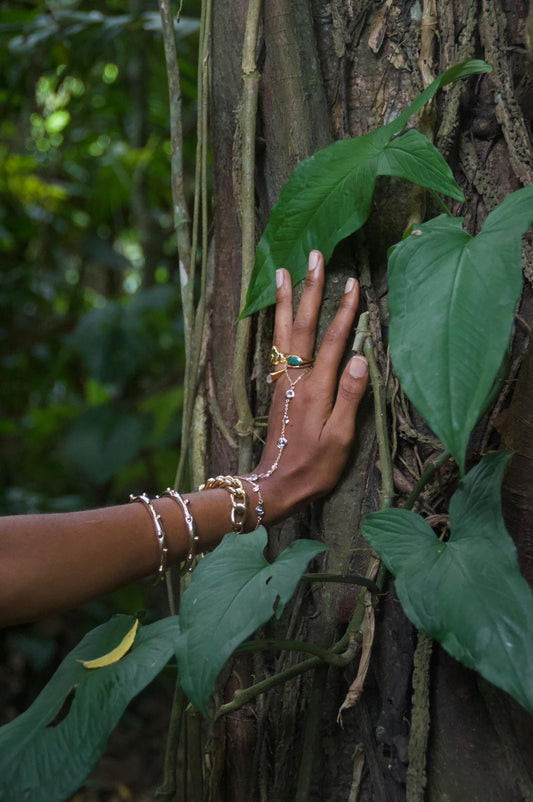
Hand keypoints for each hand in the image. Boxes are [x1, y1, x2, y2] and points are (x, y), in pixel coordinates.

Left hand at [252, 250, 368, 524]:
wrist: (276, 485)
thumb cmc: (314, 467)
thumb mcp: (340, 439)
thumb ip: (349, 397)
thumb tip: (359, 356)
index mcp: (315, 389)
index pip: (332, 341)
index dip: (343, 311)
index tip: (352, 282)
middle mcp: (296, 379)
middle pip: (303, 326)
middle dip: (309, 289)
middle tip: (313, 256)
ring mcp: (284, 383)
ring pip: (284, 333)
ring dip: (286, 300)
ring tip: (285, 271)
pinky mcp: (277, 389)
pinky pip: (276, 347)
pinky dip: (277, 323)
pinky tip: (279, 313)